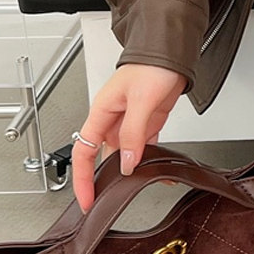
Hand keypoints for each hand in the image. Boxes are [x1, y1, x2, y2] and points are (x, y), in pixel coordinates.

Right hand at [71, 64, 183, 215]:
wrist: (171, 51)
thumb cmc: (151, 64)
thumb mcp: (141, 100)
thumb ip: (133, 133)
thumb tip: (127, 163)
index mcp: (101, 112)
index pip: (82, 151)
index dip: (82, 178)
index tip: (86, 198)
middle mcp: (112, 119)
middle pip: (101, 157)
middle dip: (104, 180)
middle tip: (108, 202)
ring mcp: (130, 122)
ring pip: (124, 155)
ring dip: (131, 171)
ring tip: (138, 188)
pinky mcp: (147, 122)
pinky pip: (144, 147)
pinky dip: (150, 161)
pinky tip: (159, 171)